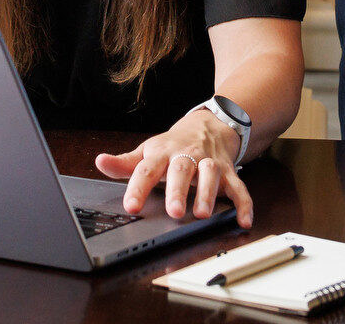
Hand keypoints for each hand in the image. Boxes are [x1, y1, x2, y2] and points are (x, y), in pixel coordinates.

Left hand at [93, 109, 254, 227]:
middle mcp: (187, 156)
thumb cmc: (173, 145)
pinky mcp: (229, 172)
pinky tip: (243, 220)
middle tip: (174, 212)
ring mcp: (210, 163)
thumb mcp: (148, 151)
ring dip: (208, 193)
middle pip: (182, 170)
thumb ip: (125, 163)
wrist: (208, 124)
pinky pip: (239, 187)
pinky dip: (244, 204)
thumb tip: (100, 162)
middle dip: (178, 190)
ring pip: (211, 175)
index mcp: (163, 153)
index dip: (138, 187)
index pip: (147, 169)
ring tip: (202, 214)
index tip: (131, 206)